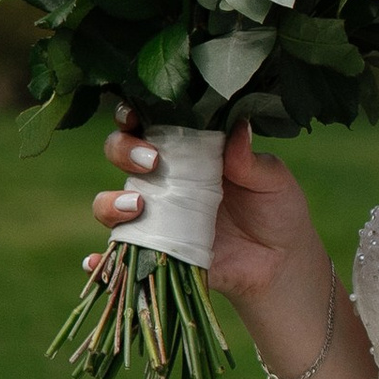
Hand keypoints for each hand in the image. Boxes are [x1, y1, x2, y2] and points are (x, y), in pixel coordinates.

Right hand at [88, 110, 324, 314]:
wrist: (282, 263)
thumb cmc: (277, 209)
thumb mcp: (272, 180)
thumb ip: (251, 159)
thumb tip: (238, 127)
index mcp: (188, 151)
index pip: (148, 123)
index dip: (131, 115)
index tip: (135, 116)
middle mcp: (162, 180)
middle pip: (118, 154)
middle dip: (123, 150)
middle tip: (152, 161)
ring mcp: (155, 218)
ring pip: (109, 204)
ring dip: (111, 202)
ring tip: (140, 205)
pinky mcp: (155, 254)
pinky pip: (118, 257)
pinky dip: (99, 262)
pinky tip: (96, 262)